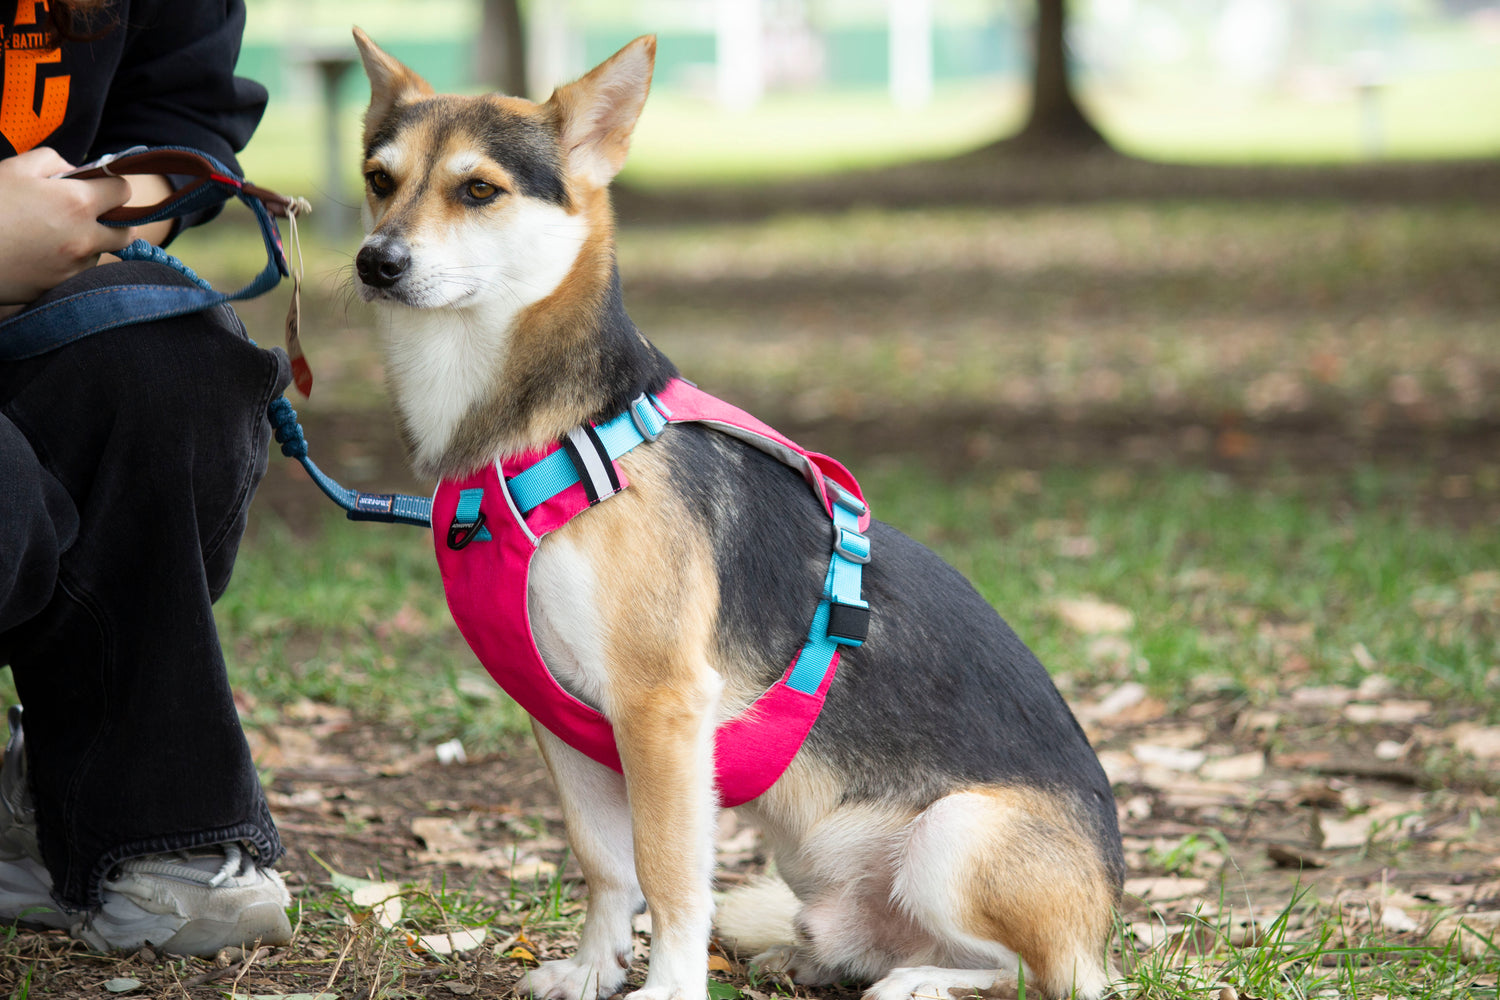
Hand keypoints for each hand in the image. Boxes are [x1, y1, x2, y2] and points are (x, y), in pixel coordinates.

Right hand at [0, 147, 135, 305]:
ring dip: (88, 243)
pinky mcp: (60, 287)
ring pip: (100, 254)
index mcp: (77, 203)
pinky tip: (41, 254)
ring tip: (51, 235)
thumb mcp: (14, 168)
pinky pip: (78, 273)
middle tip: (89, 215)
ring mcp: (74, 267)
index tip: (100, 187)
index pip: (125, 191)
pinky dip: (69, 263)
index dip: (114, 186)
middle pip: (126, 232)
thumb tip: (74, 170)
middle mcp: (85, 238)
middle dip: (115, 221)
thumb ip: (52, 161)